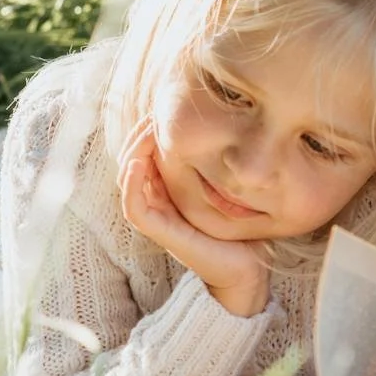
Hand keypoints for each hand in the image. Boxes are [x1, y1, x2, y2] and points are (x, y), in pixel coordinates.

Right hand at [118, 120, 269, 316]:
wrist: (248, 267)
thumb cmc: (243, 228)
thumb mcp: (230, 187)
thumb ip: (220, 164)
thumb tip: (228, 129)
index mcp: (171, 191)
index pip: (146, 154)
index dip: (148, 131)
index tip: (162, 109)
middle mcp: (159, 202)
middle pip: (132, 161)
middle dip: (138, 135)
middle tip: (153, 112)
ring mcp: (157, 217)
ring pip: (128, 179)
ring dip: (132, 152)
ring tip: (146, 130)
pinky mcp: (160, 233)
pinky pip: (134, 207)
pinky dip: (132, 183)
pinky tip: (140, 161)